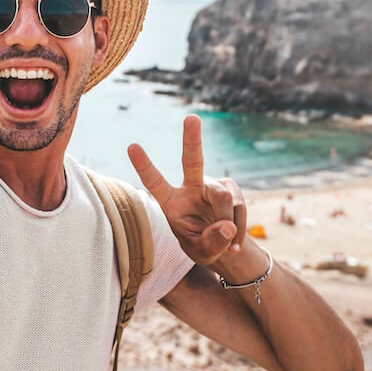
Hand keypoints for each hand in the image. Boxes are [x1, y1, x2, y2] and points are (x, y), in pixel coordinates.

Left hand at [128, 115, 245, 268]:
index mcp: (171, 202)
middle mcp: (191, 187)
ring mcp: (214, 186)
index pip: (155, 182)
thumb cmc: (201, 244)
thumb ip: (211, 242)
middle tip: (191, 118)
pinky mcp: (233, 189)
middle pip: (192, 161)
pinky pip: (240, 208)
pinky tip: (235, 244)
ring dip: (229, 225)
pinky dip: (240, 229)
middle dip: (192, 140)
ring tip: (228, 247)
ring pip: (225, 200)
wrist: (222, 244)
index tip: (131, 146)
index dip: (144, 166)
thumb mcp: (201, 253)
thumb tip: (228, 226)